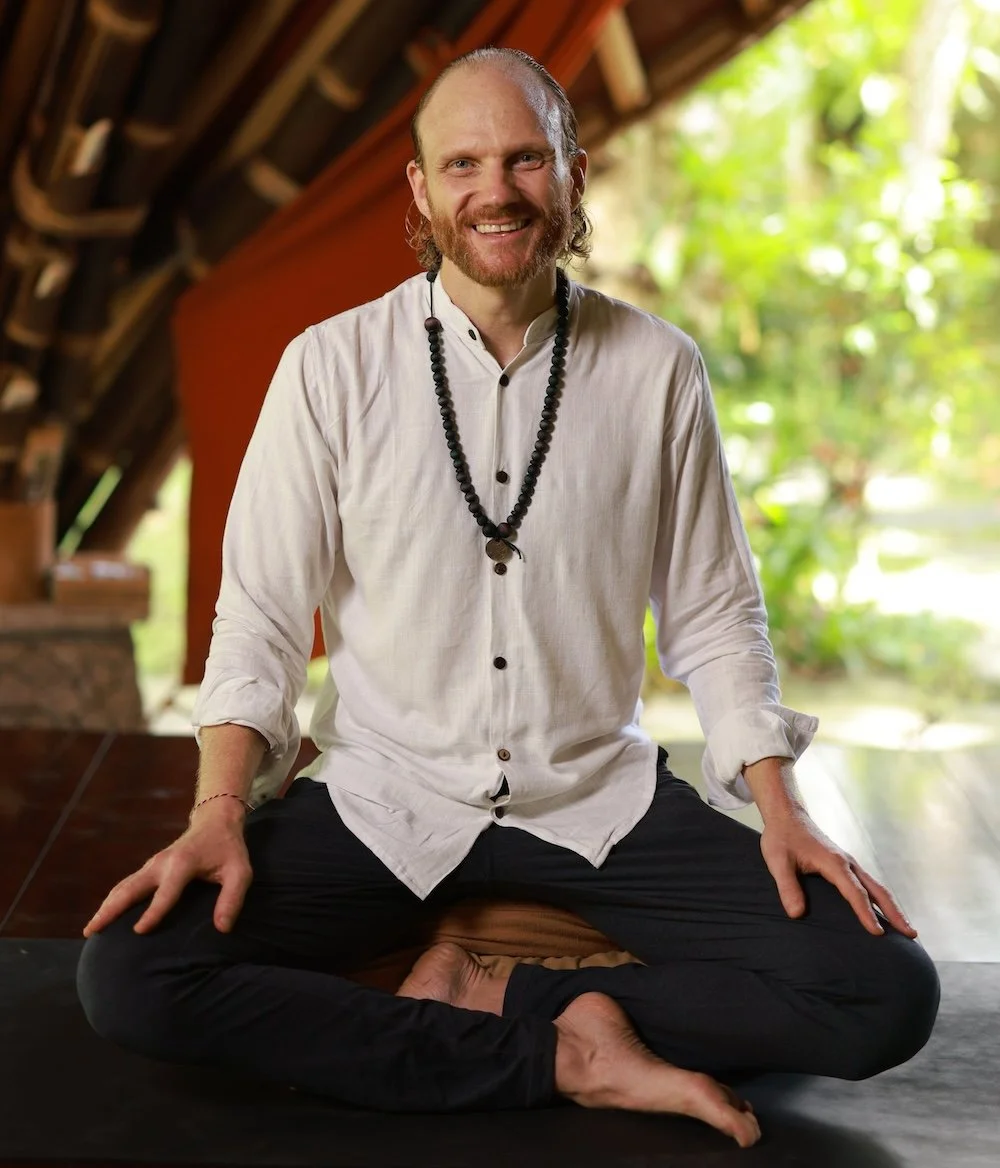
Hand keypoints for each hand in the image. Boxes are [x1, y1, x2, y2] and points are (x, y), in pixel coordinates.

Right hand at [82, 813, 252, 936]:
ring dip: (106, 907)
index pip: (167, 892)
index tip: (139, 931)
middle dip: (110, 909)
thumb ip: (232, 899)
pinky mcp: (150, 868)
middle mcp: (161, 863)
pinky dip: (113, 901)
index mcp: (183, 864)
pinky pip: (127, 886)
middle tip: (91, 931)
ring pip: (123, 887)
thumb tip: (223, 929)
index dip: (154, 911)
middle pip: (130, 888)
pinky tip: (105, 916)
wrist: (215, 822)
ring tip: (90, 930)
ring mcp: (152, 865)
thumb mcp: (240, 872)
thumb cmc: (229, 849)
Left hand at [759, 808, 916, 937]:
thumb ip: (787, 887)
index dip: (866, 913)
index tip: (877, 933)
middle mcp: (847, 863)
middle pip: (877, 890)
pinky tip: (884, 912)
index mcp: (834, 863)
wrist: (787, 815)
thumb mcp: (777, 861)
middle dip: (895, 912)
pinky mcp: (846, 865)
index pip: (854, 892)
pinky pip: (868, 884)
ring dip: (892, 907)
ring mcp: (849, 863)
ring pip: (876, 887)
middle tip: (912, 935)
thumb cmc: (781, 837)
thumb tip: (797, 914)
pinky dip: (881, 899)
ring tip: (907, 929)